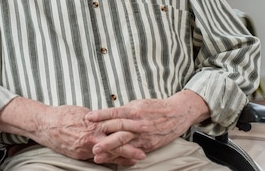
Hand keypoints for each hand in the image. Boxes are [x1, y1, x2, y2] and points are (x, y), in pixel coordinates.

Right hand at [32, 105, 145, 165]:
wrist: (45, 124)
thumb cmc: (62, 115)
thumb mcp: (81, 112)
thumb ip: (96, 118)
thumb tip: (107, 118)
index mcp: (93, 121)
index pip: (116, 123)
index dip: (131, 125)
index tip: (143, 125)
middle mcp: (92, 135)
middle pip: (117, 139)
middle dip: (132, 142)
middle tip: (146, 146)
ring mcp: (87, 146)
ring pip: (110, 151)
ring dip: (125, 155)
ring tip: (138, 157)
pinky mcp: (81, 154)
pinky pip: (99, 158)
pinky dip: (111, 160)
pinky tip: (120, 163)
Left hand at [85, 90, 209, 163]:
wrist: (176, 114)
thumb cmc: (153, 108)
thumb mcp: (137, 104)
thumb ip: (122, 111)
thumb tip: (104, 115)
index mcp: (134, 111)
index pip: (114, 113)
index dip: (100, 115)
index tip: (88, 117)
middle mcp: (139, 124)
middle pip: (119, 130)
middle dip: (105, 139)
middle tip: (92, 145)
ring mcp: (144, 136)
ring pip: (125, 144)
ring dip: (110, 151)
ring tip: (98, 156)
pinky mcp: (149, 145)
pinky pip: (133, 152)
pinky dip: (122, 156)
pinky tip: (113, 161)